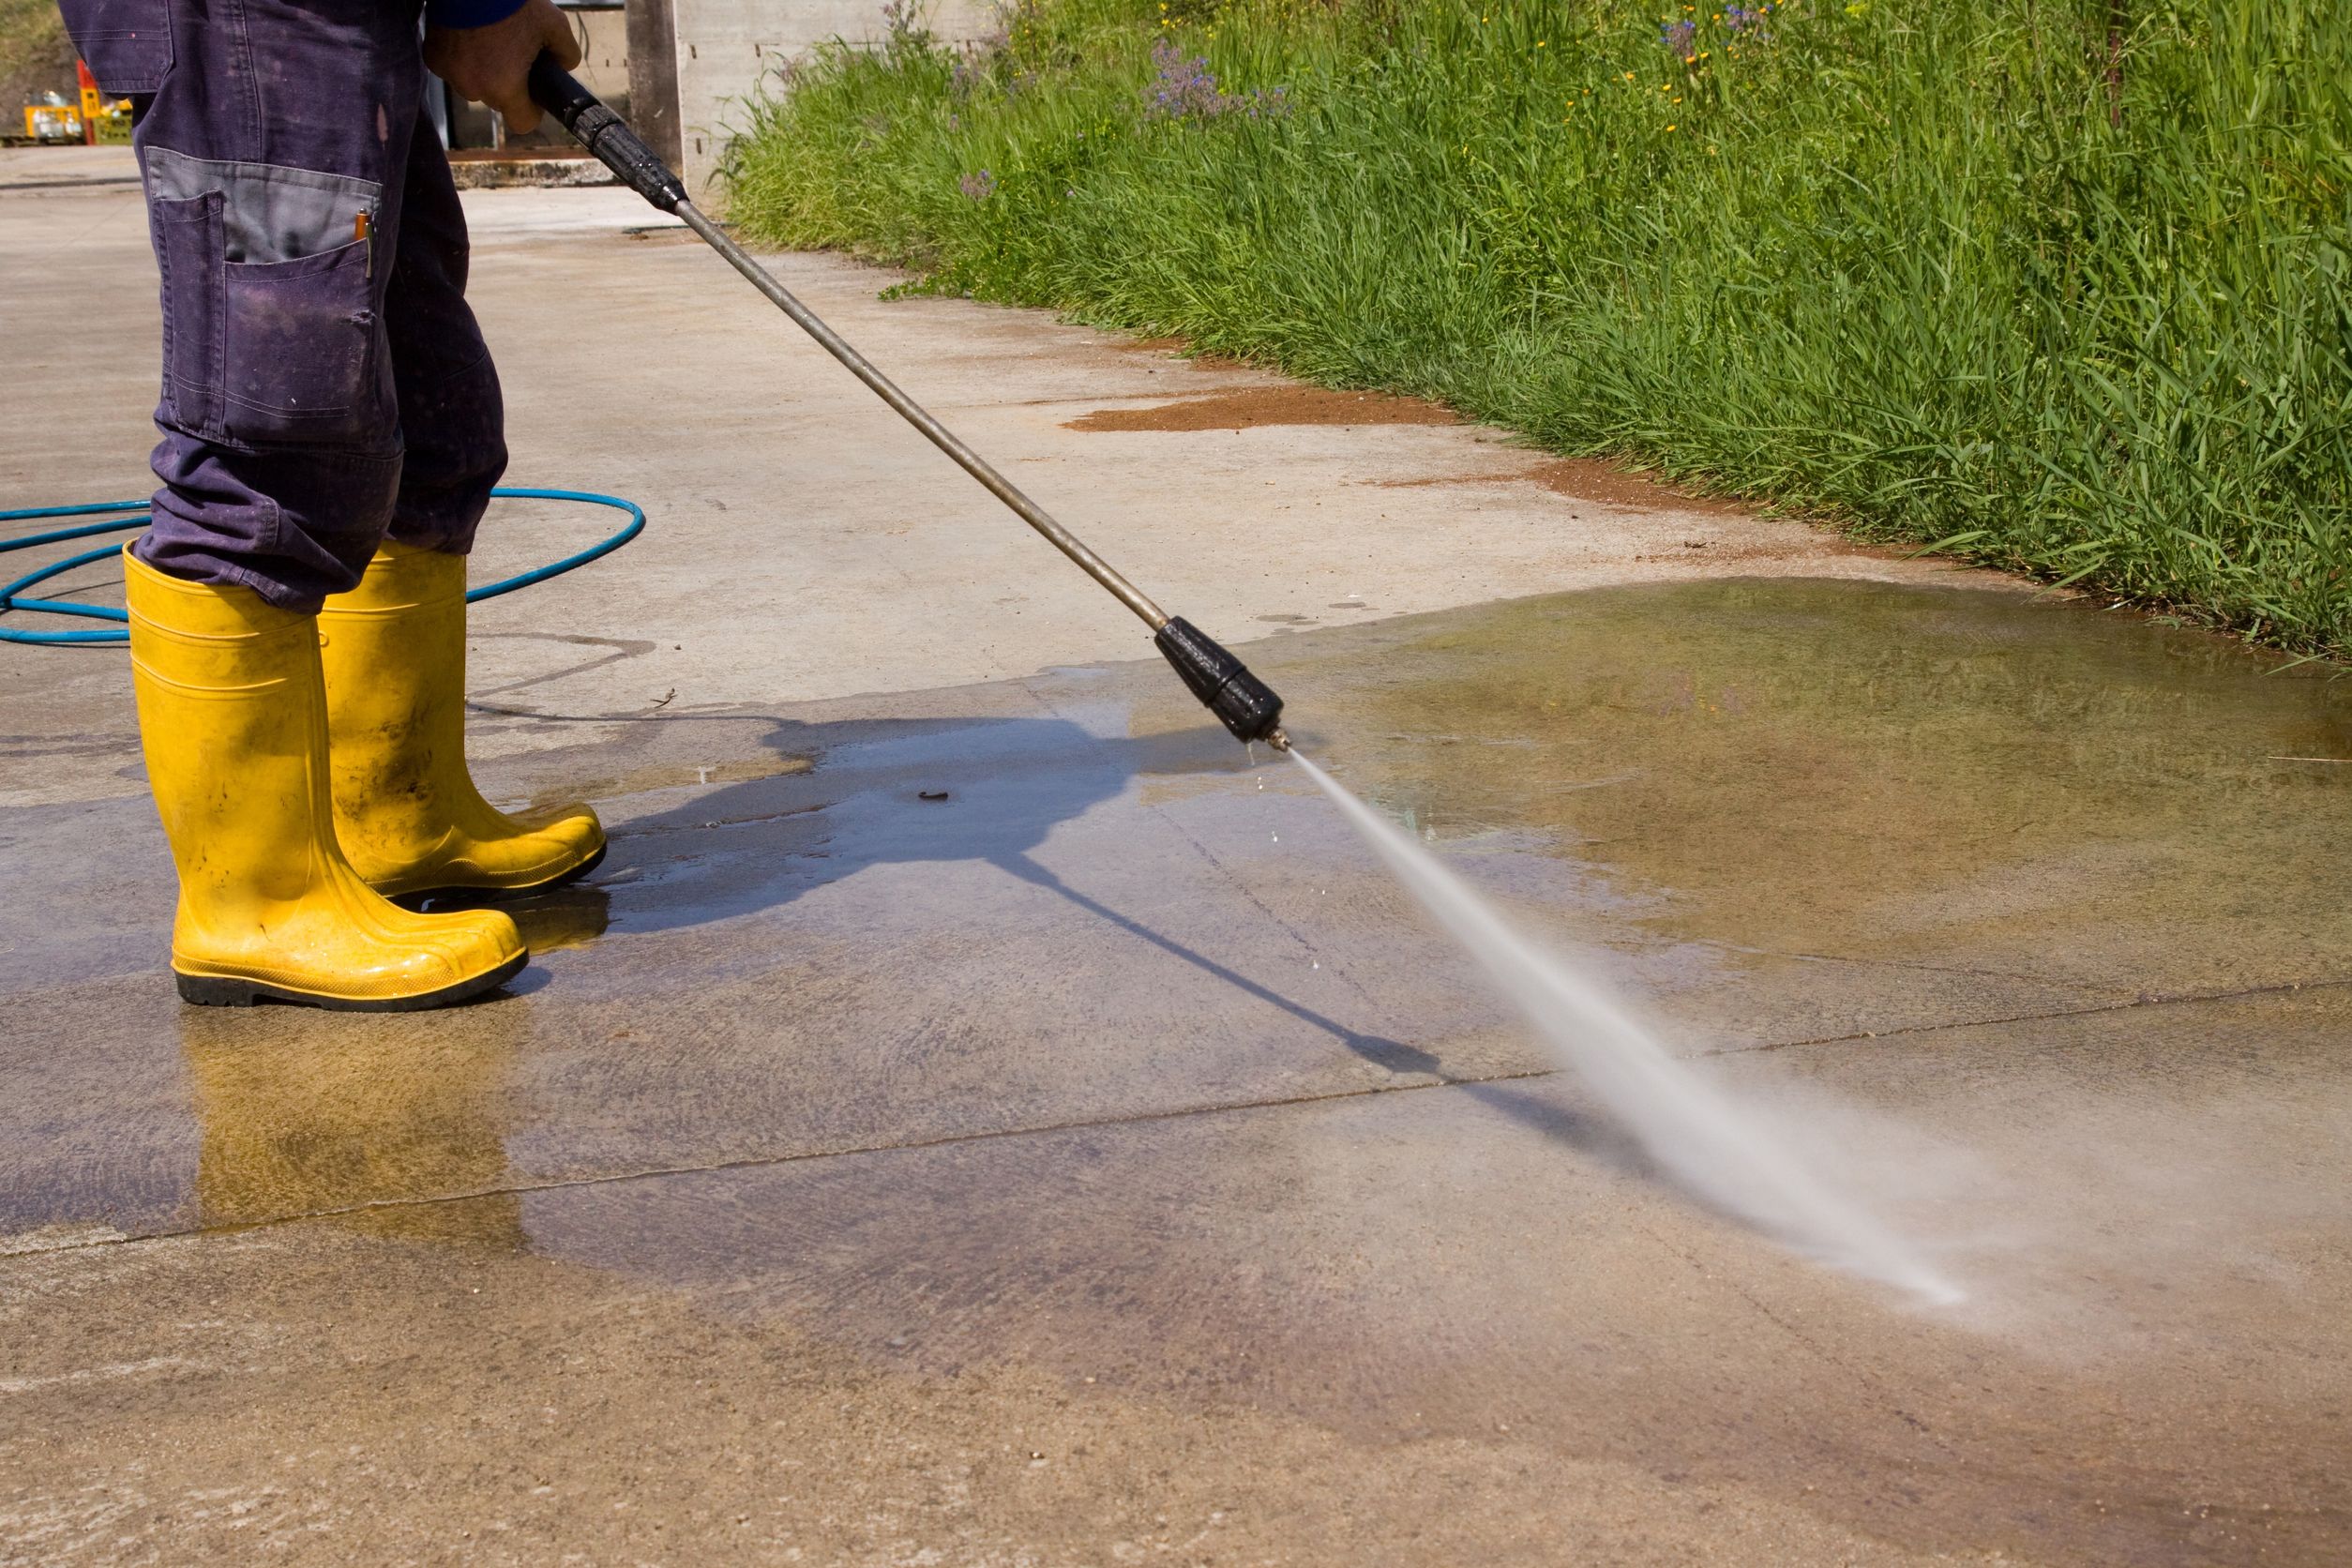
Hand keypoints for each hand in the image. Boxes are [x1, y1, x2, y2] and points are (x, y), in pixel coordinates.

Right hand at [424, 0, 582, 136]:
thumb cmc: (513, 2)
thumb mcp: (554, 25)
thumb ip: (566, 54)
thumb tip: (564, 66)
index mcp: (505, 87)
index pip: (522, 123)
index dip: (531, 110)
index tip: (534, 95)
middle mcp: (474, 87)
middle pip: (497, 102)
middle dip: (507, 85)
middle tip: (513, 55)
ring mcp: (450, 73)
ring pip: (473, 85)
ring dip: (482, 73)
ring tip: (491, 42)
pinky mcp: (433, 58)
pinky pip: (453, 69)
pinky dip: (461, 58)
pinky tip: (470, 36)